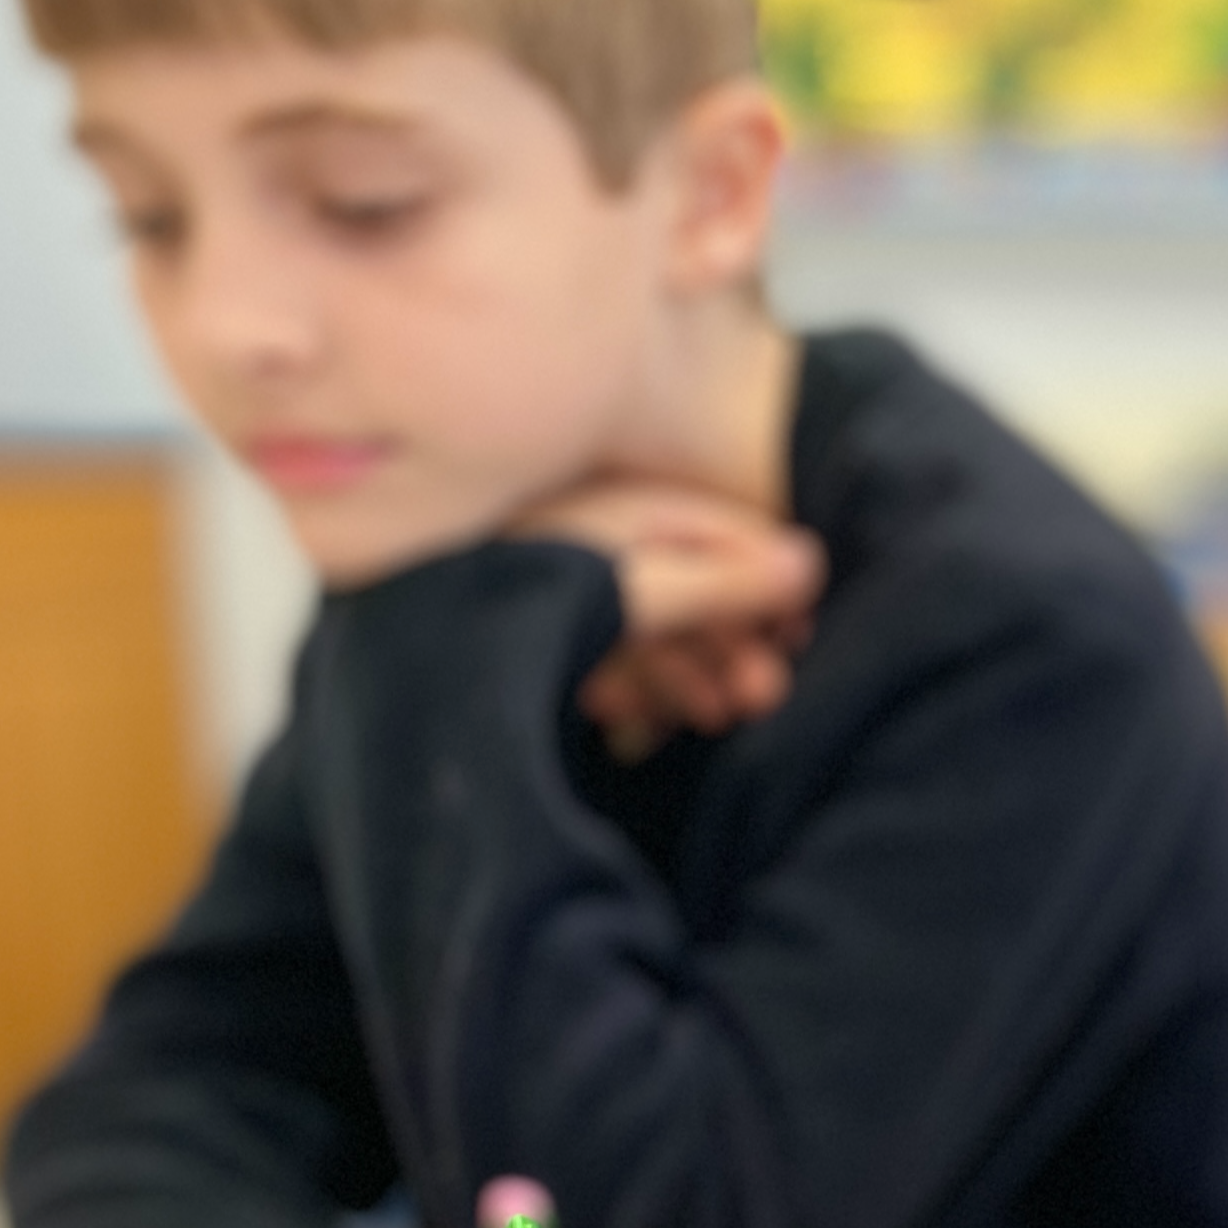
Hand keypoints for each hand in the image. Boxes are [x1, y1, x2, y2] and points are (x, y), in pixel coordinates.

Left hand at [515, 478, 823, 758]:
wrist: (416, 652)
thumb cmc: (524, 600)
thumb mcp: (636, 588)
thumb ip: (723, 578)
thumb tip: (811, 562)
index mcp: (628, 508)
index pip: (729, 536)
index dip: (770, 588)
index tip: (800, 639)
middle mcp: (603, 537)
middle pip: (697, 586)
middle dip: (734, 646)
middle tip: (763, 698)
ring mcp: (571, 582)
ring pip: (657, 628)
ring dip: (692, 674)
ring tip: (714, 719)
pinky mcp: (542, 627)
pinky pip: (608, 653)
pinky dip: (635, 686)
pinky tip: (639, 720)